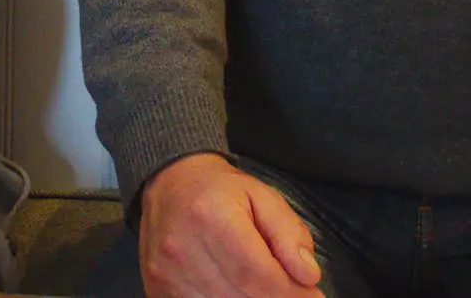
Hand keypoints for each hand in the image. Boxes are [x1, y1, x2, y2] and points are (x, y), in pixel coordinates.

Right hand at [139, 153, 321, 297]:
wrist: (169, 183)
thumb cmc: (220, 191)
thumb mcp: (263, 196)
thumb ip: (289, 234)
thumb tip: (308, 275)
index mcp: (212, 219)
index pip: (260, 276)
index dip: (292, 294)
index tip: (312, 295)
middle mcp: (183, 249)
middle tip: (291, 292)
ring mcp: (166, 275)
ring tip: (264, 288)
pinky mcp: (158, 291)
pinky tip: (237, 291)